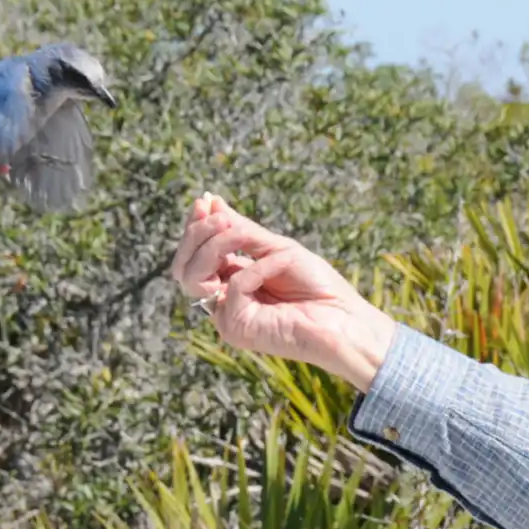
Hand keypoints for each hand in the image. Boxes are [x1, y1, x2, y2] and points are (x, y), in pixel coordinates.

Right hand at [169, 194, 399, 390]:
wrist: (344, 318)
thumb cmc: (318, 286)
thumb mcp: (277, 248)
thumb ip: (241, 231)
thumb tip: (211, 202)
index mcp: (232, 280)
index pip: (196, 254)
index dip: (194, 228)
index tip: (203, 201)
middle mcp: (224, 299)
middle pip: (184, 266)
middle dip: (197, 234)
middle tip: (220, 217)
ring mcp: (227, 315)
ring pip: (192, 277)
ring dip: (214, 245)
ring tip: (240, 234)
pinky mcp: (235, 328)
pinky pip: (232, 286)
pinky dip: (254, 269)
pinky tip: (277, 268)